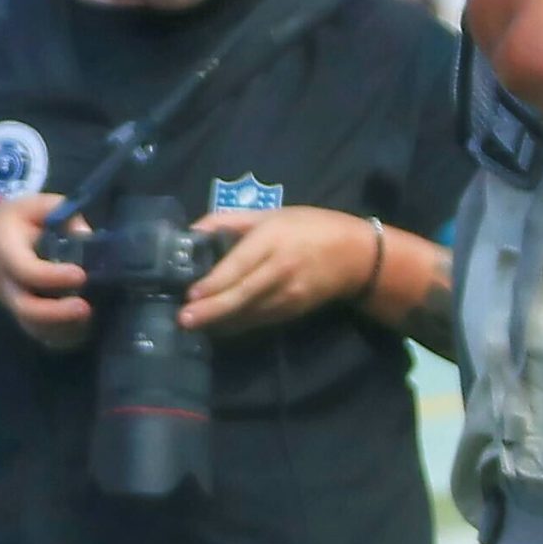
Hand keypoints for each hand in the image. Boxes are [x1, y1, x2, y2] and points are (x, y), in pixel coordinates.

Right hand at [0, 192, 93, 351]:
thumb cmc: (10, 226)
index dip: (53, 277)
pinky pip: (43, 336)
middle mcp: (8, 285)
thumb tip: (85, 235)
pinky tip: (82, 326)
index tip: (80, 274)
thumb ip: (58, 211)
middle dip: (57, 313)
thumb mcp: (29, 207)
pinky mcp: (25, 319)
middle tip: (85, 308)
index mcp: (6, 252)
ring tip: (89, 317)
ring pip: (36, 328)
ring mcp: (15, 306)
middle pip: (27, 310)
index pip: (26, 271)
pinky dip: (64, 337)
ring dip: (65, 329)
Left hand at [181, 205, 376, 335]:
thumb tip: (191, 231)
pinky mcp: (294, 311)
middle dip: (213, 309)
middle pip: (243, 293)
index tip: (190, 293)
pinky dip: (238, 325)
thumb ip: (228, 220)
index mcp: (272, 240)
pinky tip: (217, 328)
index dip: (216, 282)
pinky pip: (261, 320)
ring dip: (221, 322)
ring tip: (192, 327)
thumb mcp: (269, 215)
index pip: (240, 265)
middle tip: (184, 320)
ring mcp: (289, 294)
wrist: (358, 256)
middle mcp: (280, 270)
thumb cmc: (307, 228)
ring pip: (251, 312)